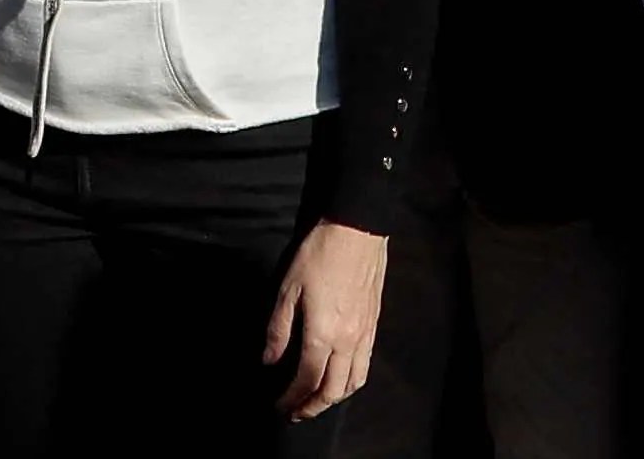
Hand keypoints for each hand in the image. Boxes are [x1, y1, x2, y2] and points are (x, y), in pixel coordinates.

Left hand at [261, 220, 386, 420]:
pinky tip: (341, 376)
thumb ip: (278, 329)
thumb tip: (270, 359)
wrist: (356, 230)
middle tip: (297, 412)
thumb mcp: (287, 289)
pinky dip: (352, 381)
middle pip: (333, 390)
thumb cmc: (318, 254)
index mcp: (323, 334)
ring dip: (335, 398)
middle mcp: (347, 341)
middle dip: (314, 407)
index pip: (306, 380)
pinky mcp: (374, 325)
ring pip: (354, 382)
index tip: (280, 406)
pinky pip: (366, 364)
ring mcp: (365, 334)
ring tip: (318, 400)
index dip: (292, 398)